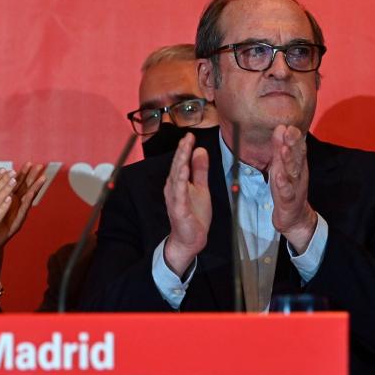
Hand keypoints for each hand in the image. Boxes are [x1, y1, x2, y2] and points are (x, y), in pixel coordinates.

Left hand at [0, 162, 45, 253]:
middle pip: (25, 188)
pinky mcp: (16, 224)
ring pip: (28, 199)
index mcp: (9, 200)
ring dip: (35, 188)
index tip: (29, 162)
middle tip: (41, 165)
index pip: (17, 184)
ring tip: (42, 178)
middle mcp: (15, 206)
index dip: (23, 173)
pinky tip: (29, 196)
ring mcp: (17, 215)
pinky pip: (21, 212)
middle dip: (33, 176)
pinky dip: (25, 204)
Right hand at [162, 133, 211, 275]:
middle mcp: (173, 188)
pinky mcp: (179, 210)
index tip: (190, 135)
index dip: (185, 148)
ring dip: (180, 162)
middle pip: (177, 166)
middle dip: (182, 151)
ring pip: (176, 177)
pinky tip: (184, 171)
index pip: (181, 162)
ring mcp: (175, 199)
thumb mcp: (201, 188)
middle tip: (187, 137)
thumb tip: (200, 150)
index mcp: (178, 182)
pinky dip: (181, 182)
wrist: (191, 239)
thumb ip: (200, 170)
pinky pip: (179, 194)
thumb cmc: (194, 213)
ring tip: (185, 149)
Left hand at [269, 125, 315, 251]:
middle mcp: (298, 174)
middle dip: (293, 143)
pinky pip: (286, 191)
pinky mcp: (289, 200)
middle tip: (290, 130)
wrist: (295, 217)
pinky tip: (278, 176)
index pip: (297, 148)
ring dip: (289, 160)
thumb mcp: (282, 166)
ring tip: (284, 149)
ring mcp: (295, 187)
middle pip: (297, 157)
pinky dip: (283, 183)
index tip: (289, 124)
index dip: (294, 136)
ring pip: (292, 172)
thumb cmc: (288, 187)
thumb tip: (280, 128)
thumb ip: (280, 147)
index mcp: (297, 164)